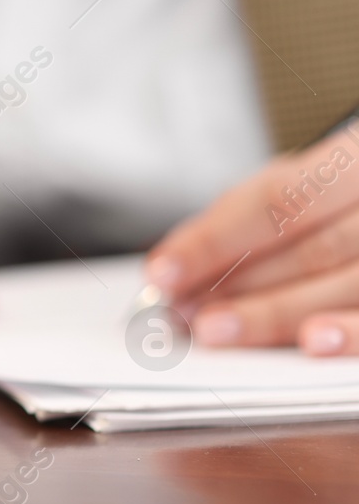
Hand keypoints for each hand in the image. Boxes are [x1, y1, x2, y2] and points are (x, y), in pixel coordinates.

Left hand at [146, 129, 358, 353]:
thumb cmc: (336, 199)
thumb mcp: (296, 185)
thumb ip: (241, 217)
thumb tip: (175, 263)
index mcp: (355, 159)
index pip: (276, 200)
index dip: (214, 239)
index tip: (163, 272)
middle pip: (311, 247)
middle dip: (238, 283)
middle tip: (183, 311)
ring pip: (346, 283)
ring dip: (273, 313)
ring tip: (217, 330)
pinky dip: (349, 334)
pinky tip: (311, 343)